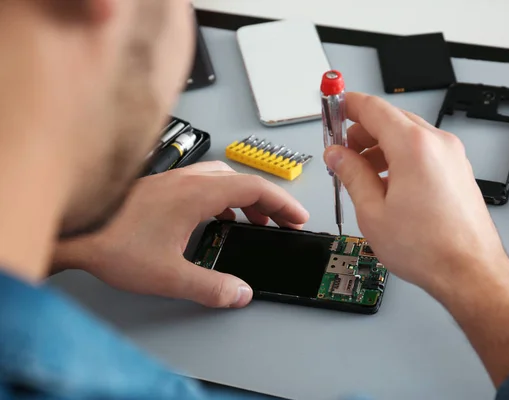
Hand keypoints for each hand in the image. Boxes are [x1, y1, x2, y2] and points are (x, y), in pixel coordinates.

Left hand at [52, 161, 308, 307]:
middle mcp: (189, 180)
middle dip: (268, 203)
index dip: (282, 203)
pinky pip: (206, 184)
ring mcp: (175, 180)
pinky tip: (217, 217)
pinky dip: (224, 198)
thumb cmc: (114, 243)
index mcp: (197, 194)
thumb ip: (210, 287)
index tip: (297, 217)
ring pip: (224, 180)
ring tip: (254, 221)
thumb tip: (240, 293)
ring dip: (245, 199)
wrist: (76, 228)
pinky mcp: (163, 187)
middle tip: (282, 223)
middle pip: (243, 181)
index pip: (254, 188)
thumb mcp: (168, 275)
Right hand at [323, 92, 506, 293]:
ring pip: (407, 134)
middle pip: (391, 119)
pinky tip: (386, 181)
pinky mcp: (457, 170)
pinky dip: (400, 156)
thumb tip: (338, 156)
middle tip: (341, 150)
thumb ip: (351, 174)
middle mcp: (437, 144)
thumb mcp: (372, 211)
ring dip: (380, 145)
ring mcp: (452, 156)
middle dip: (361, 131)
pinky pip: (423, 150)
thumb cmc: (429, 248)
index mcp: (413, 147)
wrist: (469, 271)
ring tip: (360, 171)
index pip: (373, 108)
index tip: (333, 107)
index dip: (347, 105)